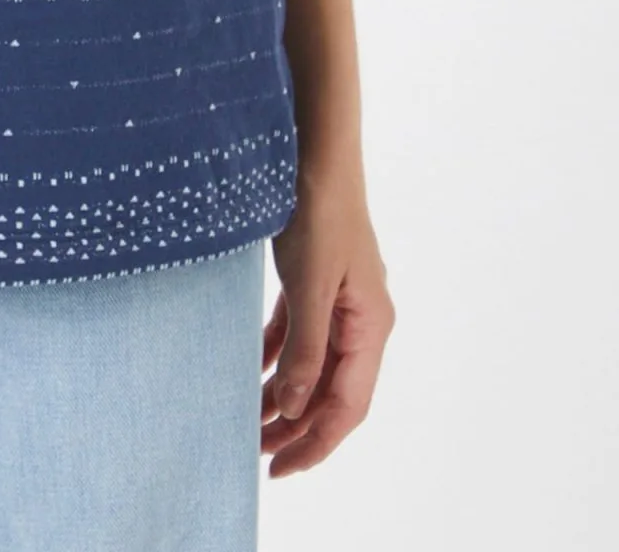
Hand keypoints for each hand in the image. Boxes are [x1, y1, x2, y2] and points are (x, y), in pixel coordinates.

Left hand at [261, 161, 394, 477]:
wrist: (314, 148)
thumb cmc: (319, 210)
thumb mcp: (310, 285)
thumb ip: (305, 349)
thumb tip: (295, 409)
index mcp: (371, 325)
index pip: (347, 405)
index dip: (316, 443)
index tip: (279, 469)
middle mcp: (361, 318)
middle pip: (331, 391)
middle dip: (297, 428)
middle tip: (255, 455)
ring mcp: (340, 299)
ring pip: (313, 365)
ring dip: (284, 395)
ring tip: (248, 422)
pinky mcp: (317, 280)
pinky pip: (299, 334)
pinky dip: (277, 356)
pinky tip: (252, 372)